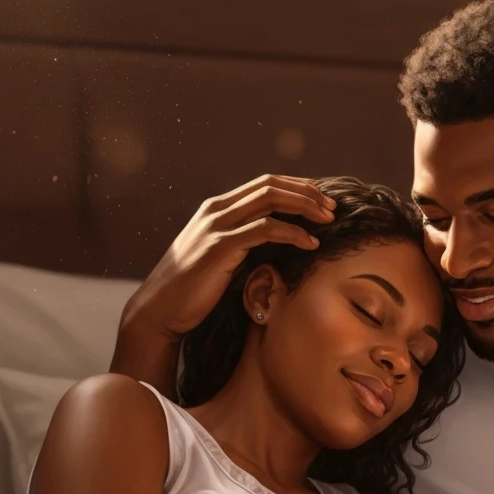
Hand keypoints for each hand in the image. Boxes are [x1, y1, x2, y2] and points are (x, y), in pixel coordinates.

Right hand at [120, 175, 336, 342]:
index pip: (264, 184)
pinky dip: (293, 233)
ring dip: (304, 207)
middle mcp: (216, 210)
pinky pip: (265, 230)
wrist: (160, 309)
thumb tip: (275, 242)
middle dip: (306, 192)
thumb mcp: (219, 257)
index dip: (296, 187)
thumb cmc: (192, 289)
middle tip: (332, 206)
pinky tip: (311, 243)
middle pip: (271, 185)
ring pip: (270, 201)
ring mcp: (217, 226)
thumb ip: (242, 242)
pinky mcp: (220, 247)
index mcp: (216, 208)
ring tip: (328, 220)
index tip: (321, 199)